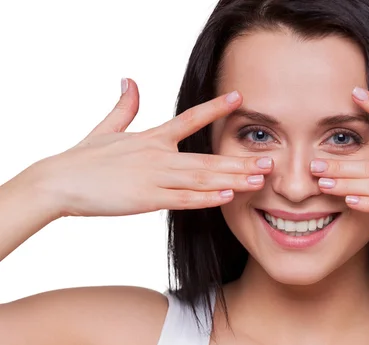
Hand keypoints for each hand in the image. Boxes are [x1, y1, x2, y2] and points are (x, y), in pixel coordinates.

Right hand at [21, 78, 272, 217]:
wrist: (59, 182)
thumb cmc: (82, 158)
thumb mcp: (105, 128)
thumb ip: (124, 106)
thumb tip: (128, 80)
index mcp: (152, 137)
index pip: (189, 118)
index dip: (215, 108)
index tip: (238, 98)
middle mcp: (158, 155)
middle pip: (206, 157)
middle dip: (238, 161)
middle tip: (268, 161)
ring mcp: (153, 177)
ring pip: (200, 179)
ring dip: (231, 180)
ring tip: (258, 180)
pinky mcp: (146, 199)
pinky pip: (182, 199)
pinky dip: (205, 198)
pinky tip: (226, 197)